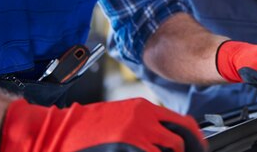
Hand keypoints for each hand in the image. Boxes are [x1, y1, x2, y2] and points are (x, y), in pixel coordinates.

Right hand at [0, 97, 206, 151]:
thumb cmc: (86, 126)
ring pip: (167, 150)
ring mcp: (135, 136)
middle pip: (178, 140)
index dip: (195, 138)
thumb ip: (144, 124)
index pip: (182, 122)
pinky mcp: (128, 148)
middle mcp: (144, 120)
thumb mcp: (121, 117)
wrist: (57, 130)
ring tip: (155, 151)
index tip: (199, 147)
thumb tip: (165, 139)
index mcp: (144, 109)